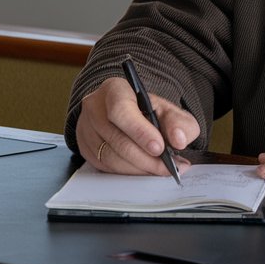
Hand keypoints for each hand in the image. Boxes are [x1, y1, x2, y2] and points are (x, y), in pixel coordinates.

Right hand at [75, 76, 200, 176]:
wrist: (129, 114)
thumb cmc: (147, 111)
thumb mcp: (168, 110)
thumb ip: (179, 122)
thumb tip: (179, 140)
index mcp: (114, 90)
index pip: (121, 110)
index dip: (140, 131)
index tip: (160, 148)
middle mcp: (95, 108)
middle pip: (116, 139)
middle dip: (145, 158)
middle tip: (167, 166)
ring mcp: (86, 129)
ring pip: (110, 157)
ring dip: (138, 169)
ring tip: (160, 170)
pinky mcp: (85, 149)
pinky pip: (105, 167)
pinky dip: (128, 173)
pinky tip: (145, 171)